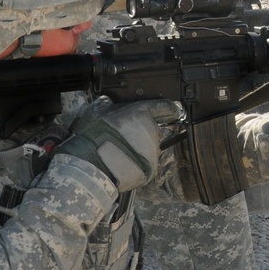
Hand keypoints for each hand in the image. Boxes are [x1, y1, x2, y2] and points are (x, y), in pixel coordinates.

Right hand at [57, 99, 179, 190]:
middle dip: (140, 132)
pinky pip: (145, 163)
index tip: (173, 110)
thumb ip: (106, 103)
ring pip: (148, 146)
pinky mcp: (152, 169)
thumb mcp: (96, 110)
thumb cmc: (96, 135)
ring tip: (119, 152)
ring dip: (138, 148)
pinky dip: (137, 163)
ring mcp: (153, 151)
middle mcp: (152, 131)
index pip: (165, 107)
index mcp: (142, 113)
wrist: (95, 164)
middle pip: (151, 129)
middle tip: (123, 137)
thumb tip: (107, 100)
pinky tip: (123, 163)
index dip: (169, 108)